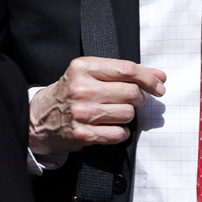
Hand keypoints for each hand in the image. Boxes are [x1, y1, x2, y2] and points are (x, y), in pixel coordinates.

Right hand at [29, 57, 166, 154]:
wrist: (40, 117)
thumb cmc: (71, 92)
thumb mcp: (90, 73)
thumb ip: (124, 72)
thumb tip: (160, 76)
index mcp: (84, 67)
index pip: (127, 70)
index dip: (149, 78)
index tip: (159, 85)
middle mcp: (82, 88)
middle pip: (131, 93)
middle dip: (139, 98)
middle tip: (135, 101)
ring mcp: (81, 112)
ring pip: (128, 114)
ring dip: (128, 115)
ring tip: (115, 113)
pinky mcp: (83, 134)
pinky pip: (119, 133)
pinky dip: (120, 132)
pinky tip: (110, 126)